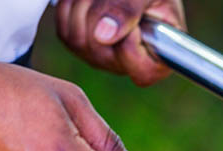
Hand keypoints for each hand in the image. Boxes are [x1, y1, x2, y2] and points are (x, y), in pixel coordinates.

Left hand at [56, 0, 185, 85]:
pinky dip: (72, 5)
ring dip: (84, 4)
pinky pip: (65, 31)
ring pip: (78, 40)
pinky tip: (90, 0)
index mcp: (156, 62)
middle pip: (101, 52)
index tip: (135, 21)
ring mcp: (102, 60)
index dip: (130, 43)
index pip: (140, 71)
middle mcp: (126, 67)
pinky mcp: (82, 48)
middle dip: (101, 12)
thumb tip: (103, 36)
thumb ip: (129, 11)